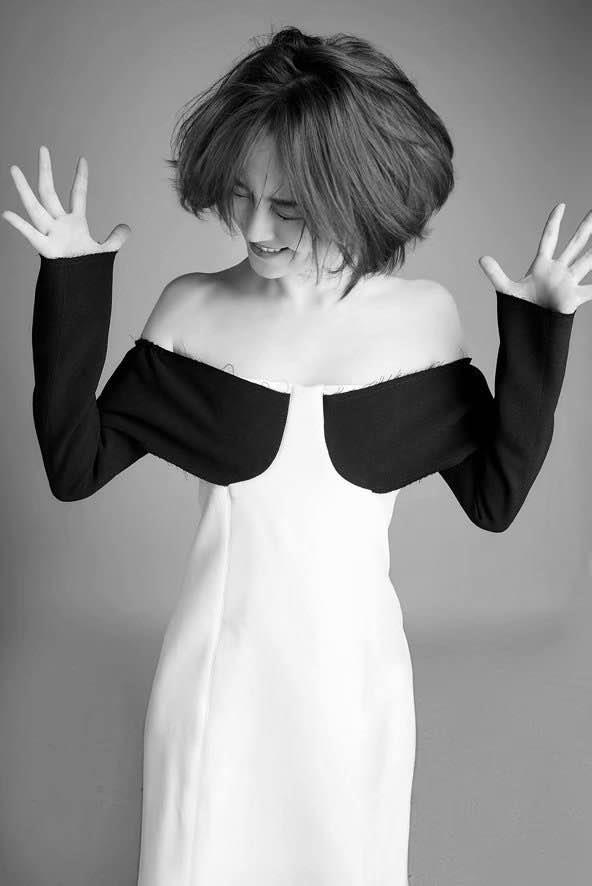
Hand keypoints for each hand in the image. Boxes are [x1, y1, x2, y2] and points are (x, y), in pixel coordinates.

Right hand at [1, 145, 130, 258]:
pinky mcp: (46, 248)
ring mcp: (50, 233)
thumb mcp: (105, 251)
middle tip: (42, 148)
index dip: (81, 177)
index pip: (78, 193)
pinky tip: (7, 214)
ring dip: (24, 189)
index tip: (82, 159)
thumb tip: (127, 227)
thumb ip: (116, 239)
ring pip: (35, 207)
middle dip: (46, 171)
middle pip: (50, 192)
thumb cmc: (85, 267)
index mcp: (75, 221)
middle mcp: (59, 223)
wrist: (77, 284)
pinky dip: (20, 226)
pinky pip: (31, 235)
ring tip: (14, 169)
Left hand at [478, 202, 590, 313]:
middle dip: (585, 227)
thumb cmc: (520, 308)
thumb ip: (496, 273)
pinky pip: (591, 289)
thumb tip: (481, 258)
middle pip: (575, 243)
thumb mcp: (506, 289)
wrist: (529, 328)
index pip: (550, 237)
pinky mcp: (574, 297)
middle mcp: (559, 270)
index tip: (560, 206)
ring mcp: (568, 282)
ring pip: (587, 260)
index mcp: (542, 265)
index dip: (554, 222)